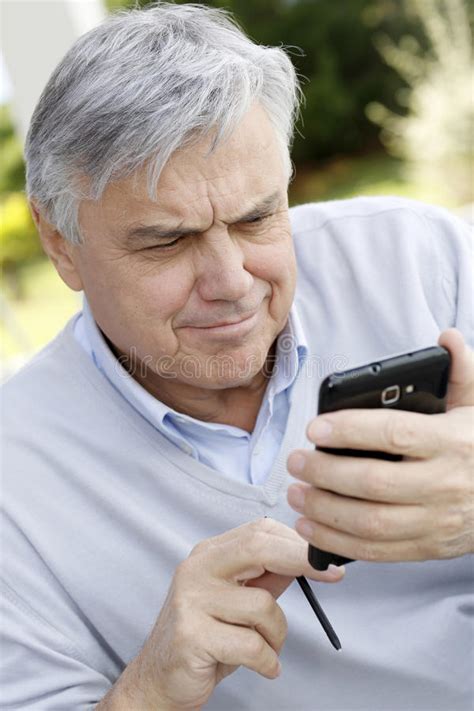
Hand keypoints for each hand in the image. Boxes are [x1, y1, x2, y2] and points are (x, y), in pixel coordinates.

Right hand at [123, 518, 343, 709]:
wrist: (160, 679)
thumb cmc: (207, 637)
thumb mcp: (240, 601)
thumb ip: (268, 577)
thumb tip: (310, 558)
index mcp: (210, 554)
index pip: (258, 531)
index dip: (297, 542)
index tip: (328, 558)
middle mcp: (197, 569)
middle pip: (258, 547)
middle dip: (301, 560)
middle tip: (333, 576)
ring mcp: (190, 600)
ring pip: (262, 606)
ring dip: (277, 635)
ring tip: (266, 649)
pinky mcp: (191, 635)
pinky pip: (252, 645)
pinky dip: (268, 661)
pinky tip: (264, 666)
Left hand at [287, 328, 473, 562]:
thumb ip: (462, 373)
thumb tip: (448, 338)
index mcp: (452, 443)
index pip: (394, 434)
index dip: (350, 431)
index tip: (315, 428)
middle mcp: (444, 484)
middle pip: (374, 482)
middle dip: (326, 473)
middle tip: (295, 461)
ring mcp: (436, 521)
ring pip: (371, 523)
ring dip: (325, 510)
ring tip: (296, 492)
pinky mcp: (428, 548)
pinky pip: (377, 552)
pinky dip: (338, 542)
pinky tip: (311, 526)